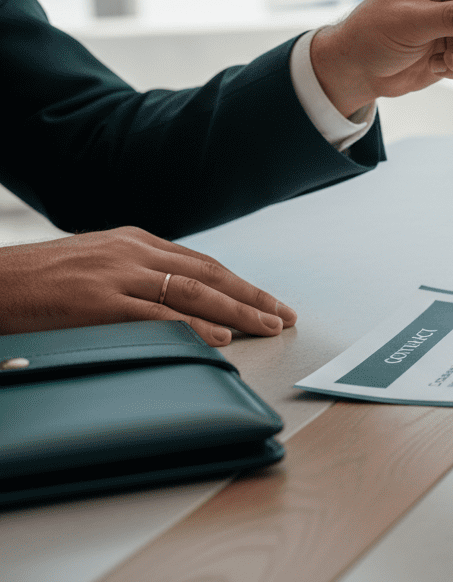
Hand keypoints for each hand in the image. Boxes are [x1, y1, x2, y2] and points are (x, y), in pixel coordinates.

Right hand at [0, 228, 296, 346]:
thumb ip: (136, 277)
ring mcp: (116, 275)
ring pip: (193, 292)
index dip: (242, 285)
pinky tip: (221, 338)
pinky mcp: (97, 301)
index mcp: (135, 242)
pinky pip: (156, 315)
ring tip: (267, 327)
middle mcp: (132, 252)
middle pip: (209, 275)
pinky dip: (193, 326)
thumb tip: (179, 302)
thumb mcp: (95, 265)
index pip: (203, 264)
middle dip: (253, 297)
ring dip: (237, 311)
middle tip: (285, 316)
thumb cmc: (38, 281)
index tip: (270, 302)